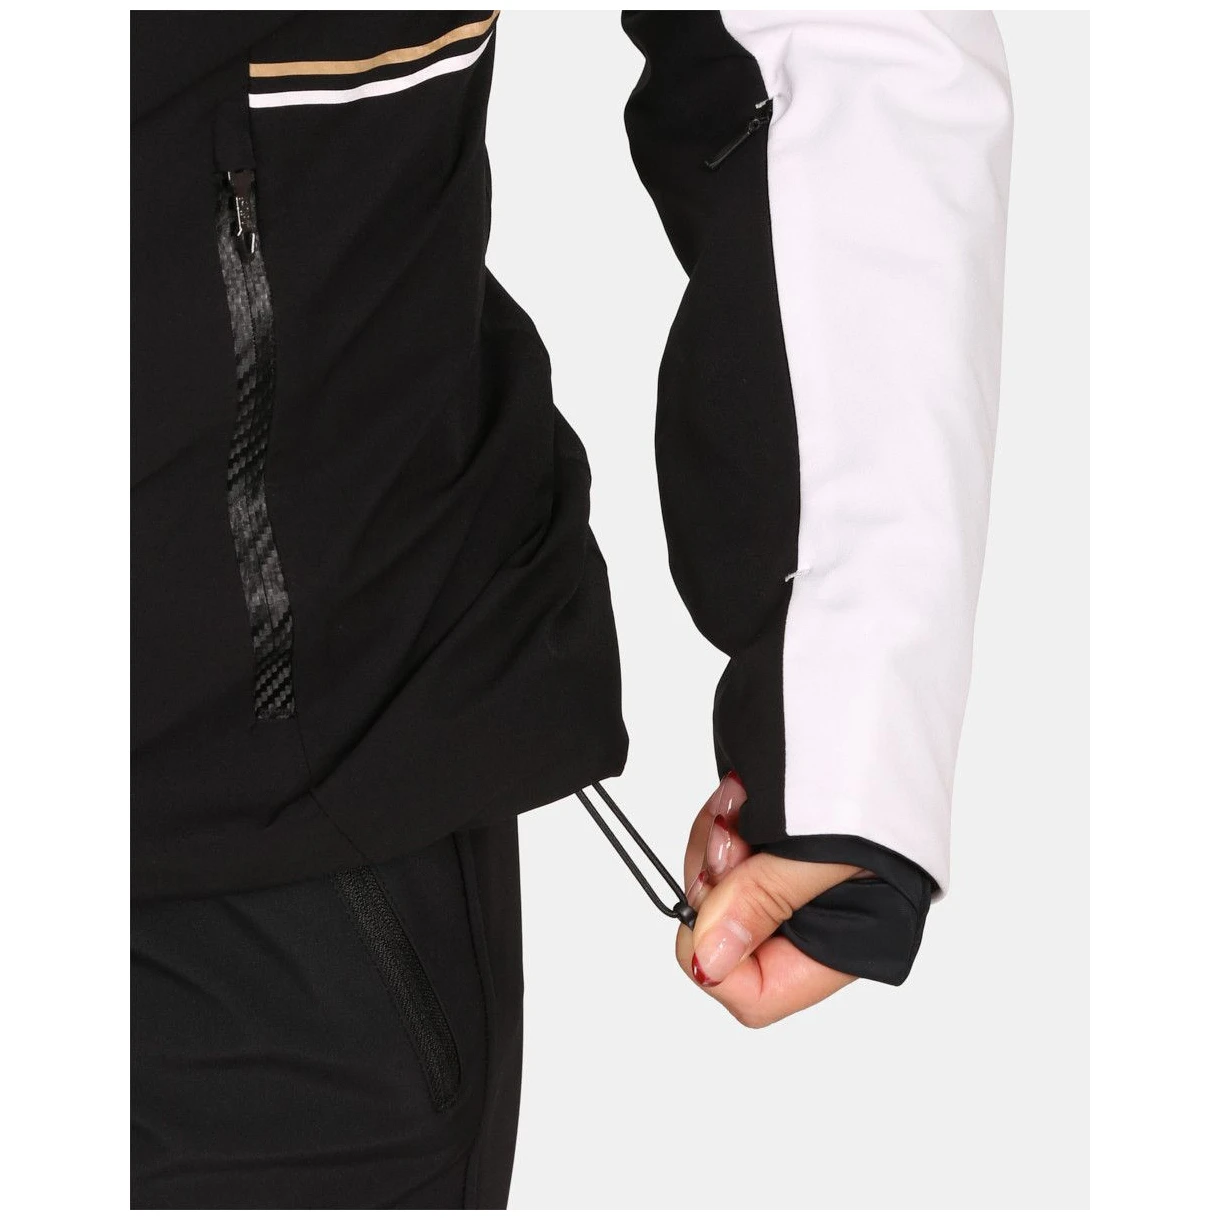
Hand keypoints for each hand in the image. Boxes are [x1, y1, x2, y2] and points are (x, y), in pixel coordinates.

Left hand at [677, 772, 863, 1026]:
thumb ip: (763, 904)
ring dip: (716, 847)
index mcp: (855, 934)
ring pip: (716, 895)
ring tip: (742, 802)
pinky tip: (739, 793)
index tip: (709, 903)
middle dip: (717, 887)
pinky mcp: (774, 838)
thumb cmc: (864, 748)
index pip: (759, 994)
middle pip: (729, 943)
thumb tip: (710, 961)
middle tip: (733, 838)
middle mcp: (826, 914)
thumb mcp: (816, 841)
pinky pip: (719, 856)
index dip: (719, 957)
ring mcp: (796, 874)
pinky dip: (719, 825)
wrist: (859, 666)